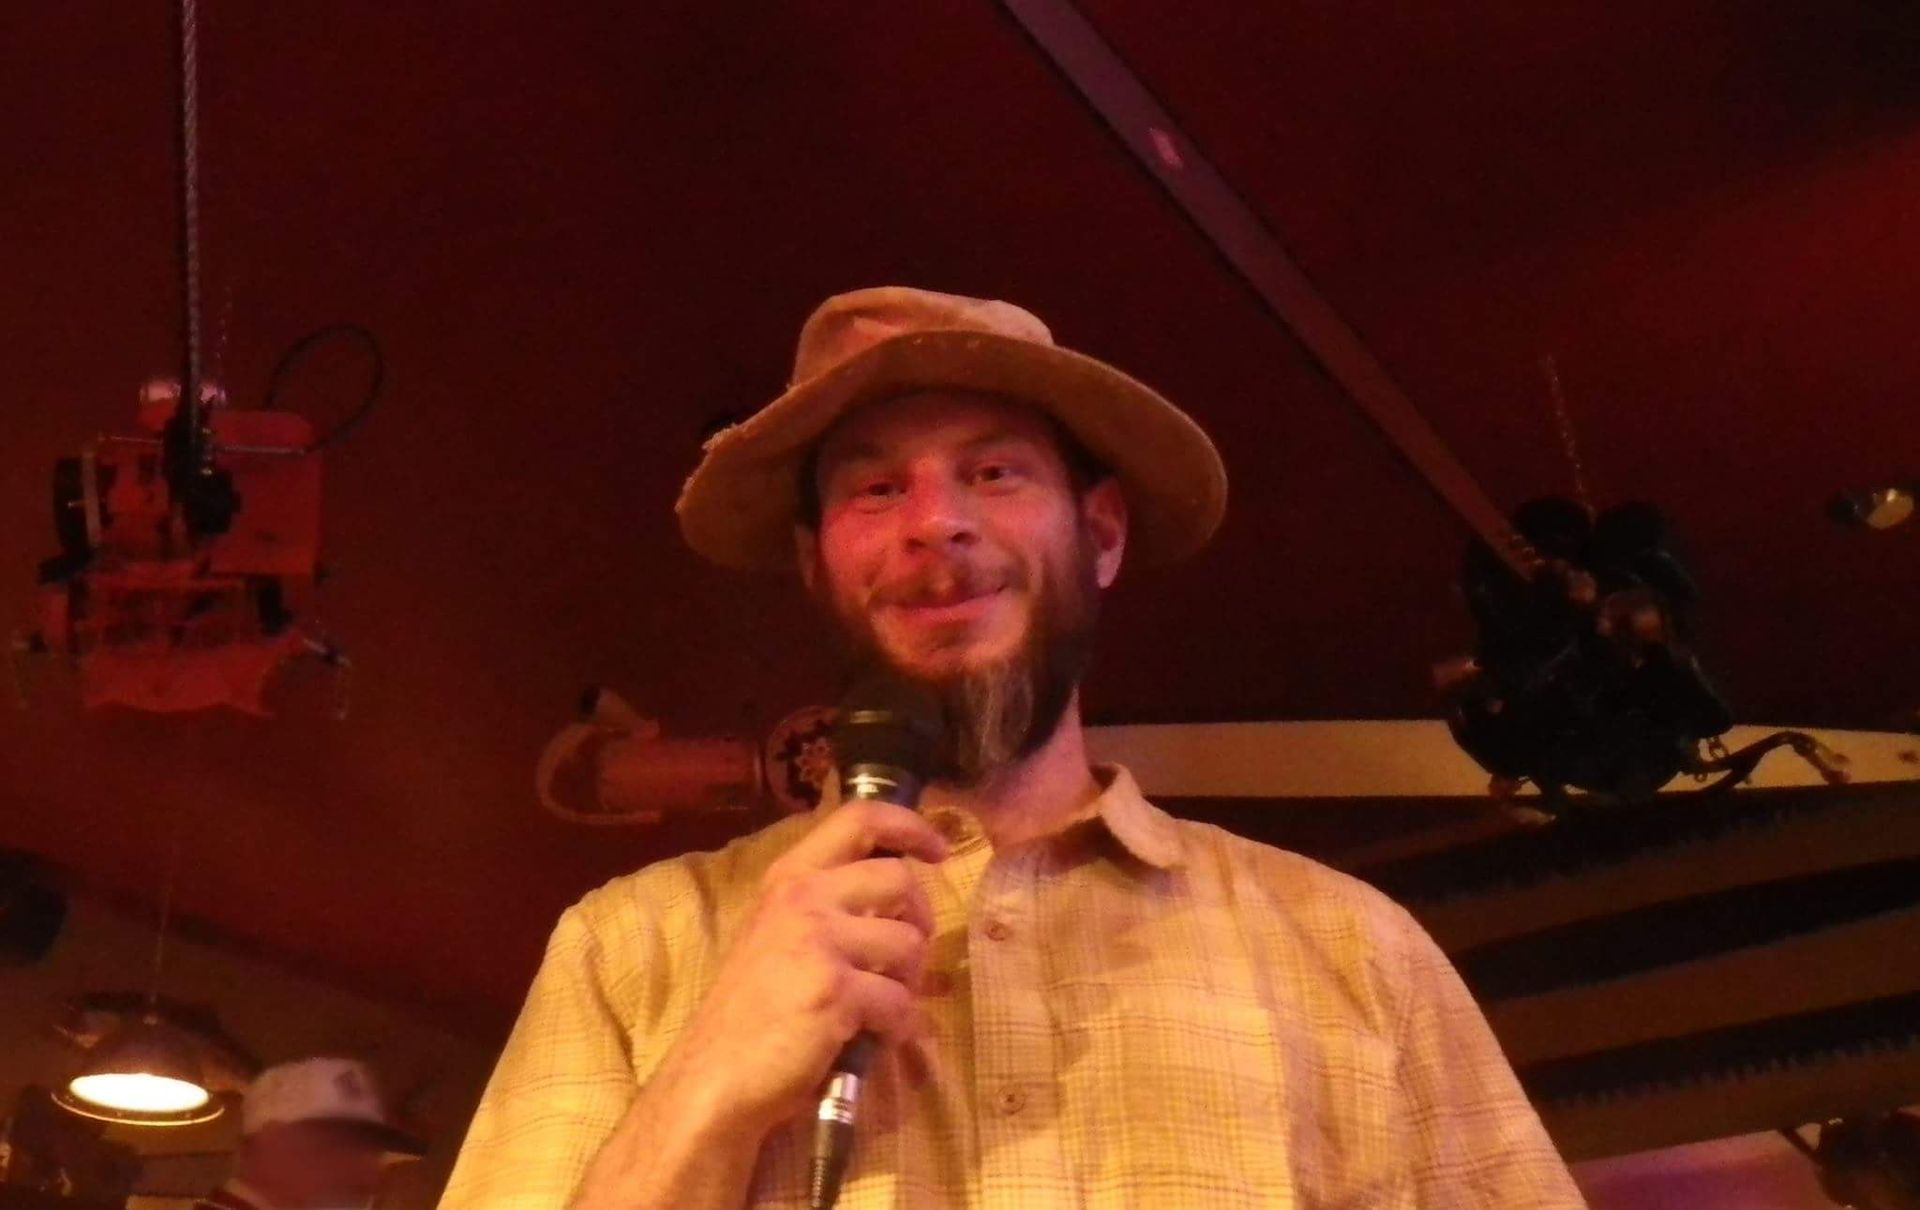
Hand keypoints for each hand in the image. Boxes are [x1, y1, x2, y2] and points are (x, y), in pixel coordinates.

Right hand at [650, 800, 948, 1135]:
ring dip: (908, 981)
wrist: (713, 1077)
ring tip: (880, 1006)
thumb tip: (897, 900)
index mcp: (788, 878)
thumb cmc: (746, 1012)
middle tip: (906, 955)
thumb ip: (824, 907)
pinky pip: (901, 1002)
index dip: (909, 826)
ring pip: (909, 944)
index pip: (858, 819)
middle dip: (920, 919)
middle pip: (900, 879)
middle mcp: (803, 898)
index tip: (937, 848)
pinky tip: (870, 1039)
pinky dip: (896, 1027)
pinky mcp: (836, 992)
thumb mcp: (776, 936)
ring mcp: (819, 942)